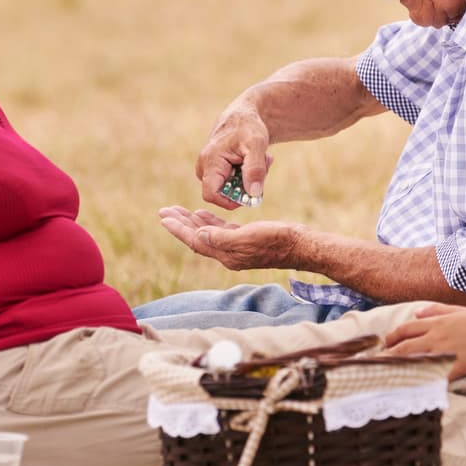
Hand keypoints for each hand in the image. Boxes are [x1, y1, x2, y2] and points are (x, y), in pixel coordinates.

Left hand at [158, 206, 303, 269]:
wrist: (300, 245)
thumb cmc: (277, 239)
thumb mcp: (249, 236)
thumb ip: (223, 237)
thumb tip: (199, 235)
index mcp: (226, 254)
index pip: (196, 241)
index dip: (179, 229)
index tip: (164, 218)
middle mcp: (228, 254)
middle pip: (197, 238)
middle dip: (180, 224)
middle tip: (164, 211)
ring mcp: (236, 248)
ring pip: (207, 233)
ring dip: (192, 222)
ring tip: (177, 211)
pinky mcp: (245, 240)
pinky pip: (221, 230)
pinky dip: (210, 221)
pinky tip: (202, 214)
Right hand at [197, 106, 273, 209]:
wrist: (243, 115)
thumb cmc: (248, 126)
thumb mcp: (256, 145)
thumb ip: (255, 169)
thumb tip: (253, 194)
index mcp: (210, 162)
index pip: (211, 195)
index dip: (230, 201)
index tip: (251, 195)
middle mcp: (204, 167)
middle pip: (223, 193)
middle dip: (246, 186)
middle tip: (264, 167)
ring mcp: (209, 169)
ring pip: (229, 188)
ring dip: (249, 179)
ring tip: (262, 159)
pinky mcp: (216, 170)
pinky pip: (231, 182)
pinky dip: (246, 175)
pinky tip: (256, 160)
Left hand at [385, 304, 465, 379]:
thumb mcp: (455, 311)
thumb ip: (434, 310)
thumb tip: (417, 313)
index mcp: (435, 323)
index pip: (405, 329)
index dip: (391, 338)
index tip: (383, 346)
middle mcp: (436, 336)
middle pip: (404, 346)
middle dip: (388, 356)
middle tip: (377, 365)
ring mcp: (445, 351)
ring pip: (415, 361)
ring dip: (399, 369)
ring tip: (386, 378)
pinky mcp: (457, 366)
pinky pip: (436, 375)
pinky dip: (423, 381)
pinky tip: (413, 388)